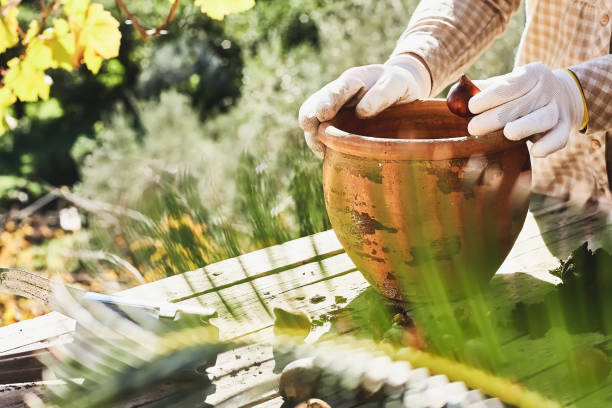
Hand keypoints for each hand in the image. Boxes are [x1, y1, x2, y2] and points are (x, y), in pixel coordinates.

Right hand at [298, 55, 430, 157]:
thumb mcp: (397, 84)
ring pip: (314, 121)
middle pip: (316, 104)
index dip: (328, 101)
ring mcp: (334, 112)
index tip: (323, 113)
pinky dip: (320, 145)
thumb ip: (382, 94)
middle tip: (310, 128)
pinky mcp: (335, 128)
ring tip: (319, 149)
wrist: (400, 92)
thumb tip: (361, 112)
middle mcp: (338, 95)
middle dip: (310, 116)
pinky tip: (325, 155)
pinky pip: (321, 136)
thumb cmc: (400, 86)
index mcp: (353, 81)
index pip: (338, 89)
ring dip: (312, 135)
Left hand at [467, 62, 584, 157]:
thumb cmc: (522, 92)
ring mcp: (558, 108)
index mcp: (532, 74)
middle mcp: (548, 89)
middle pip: (522, 103)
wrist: (562, 96)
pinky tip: (536, 152)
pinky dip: (550, 145)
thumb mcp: (506, 84)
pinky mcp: (565, 127)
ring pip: (544, 118)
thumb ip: (484, 89)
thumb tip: (454, 96)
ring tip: (507, 133)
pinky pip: (560, 137)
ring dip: (526, 126)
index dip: (490, 96)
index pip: (510, 85)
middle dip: (496, 117)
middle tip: (473, 129)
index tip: (471, 107)